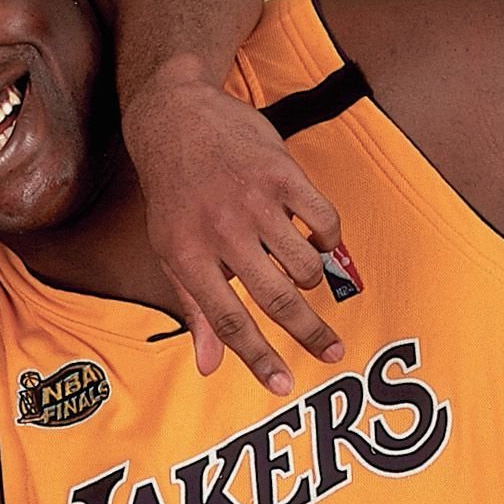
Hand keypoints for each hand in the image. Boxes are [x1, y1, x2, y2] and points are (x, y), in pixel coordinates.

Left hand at [123, 64, 352, 396]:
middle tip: (332, 351)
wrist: (176, 119)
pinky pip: (323, 220)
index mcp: (187, 257)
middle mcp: (220, 230)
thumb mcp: (170, 252)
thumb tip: (209, 366)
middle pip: (275, 297)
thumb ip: (195, 310)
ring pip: (304, 263)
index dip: (258, 358)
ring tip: (300, 272)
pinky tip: (317, 239)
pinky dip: (327, 239)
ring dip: (310, 279)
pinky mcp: (282, 171)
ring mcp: (253, 199)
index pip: (227, 321)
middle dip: (308, 332)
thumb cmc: (174, 196)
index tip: (283, 385)